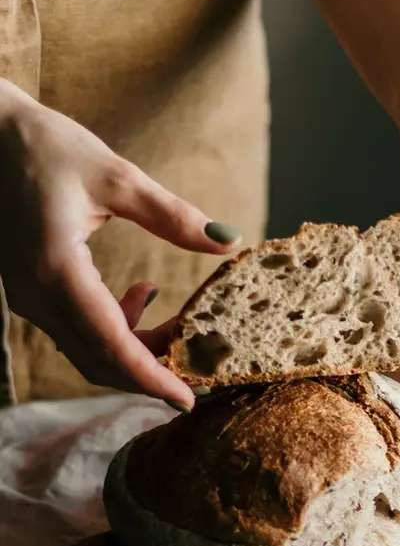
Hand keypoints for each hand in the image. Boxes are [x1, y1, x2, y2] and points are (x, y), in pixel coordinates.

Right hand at [0, 81, 240, 407]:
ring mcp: (26, 296)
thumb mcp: (116, 176)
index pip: (110, 345)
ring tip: (179, 324)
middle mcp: (35, 295)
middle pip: (98, 360)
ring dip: (135, 348)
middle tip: (198, 367)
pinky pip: (75, 329)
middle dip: (150, 371)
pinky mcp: (28, 290)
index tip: (187, 399)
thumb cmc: (45, 146)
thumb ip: (172, 215)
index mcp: (56, 270)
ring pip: (86, 349)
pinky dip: (114, 328)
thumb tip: (227, 240)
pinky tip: (142, 293)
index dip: (151, 378)